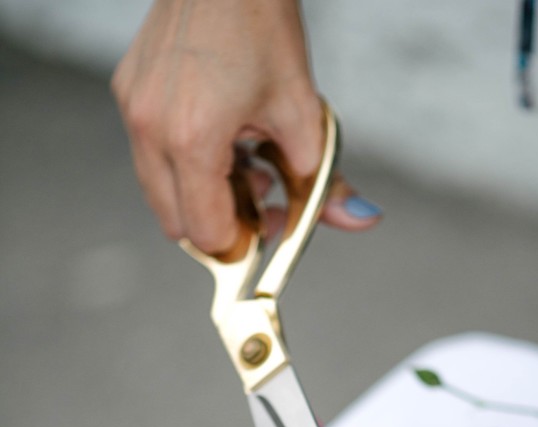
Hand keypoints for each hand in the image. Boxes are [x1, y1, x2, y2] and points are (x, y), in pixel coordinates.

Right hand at [112, 0, 381, 251]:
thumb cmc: (259, 22)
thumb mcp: (304, 112)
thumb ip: (325, 179)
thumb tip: (358, 219)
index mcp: (192, 139)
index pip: (207, 234)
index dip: (242, 243)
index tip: (269, 228)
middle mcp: (150, 129)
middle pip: (177, 224)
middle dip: (219, 223)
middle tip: (259, 198)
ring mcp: (133, 110)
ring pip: (160, 193)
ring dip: (201, 195)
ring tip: (243, 161)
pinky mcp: (127, 92)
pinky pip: (150, 155)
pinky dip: (184, 163)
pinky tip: (220, 135)